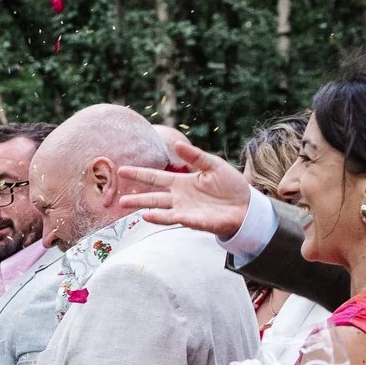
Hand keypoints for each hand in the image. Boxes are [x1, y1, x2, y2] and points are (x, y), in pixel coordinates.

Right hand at [112, 136, 255, 238]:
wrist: (246, 205)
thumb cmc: (230, 185)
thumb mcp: (213, 165)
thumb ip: (195, 156)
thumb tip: (177, 144)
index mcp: (181, 182)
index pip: (155, 178)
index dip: (139, 174)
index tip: (122, 170)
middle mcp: (179, 197)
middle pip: (153, 197)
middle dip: (136, 198)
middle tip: (119, 199)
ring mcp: (186, 210)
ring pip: (162, 211)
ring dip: (149, 211)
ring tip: (135, 210)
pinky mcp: (196, 221)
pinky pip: (181, 219)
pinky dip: (170, 218)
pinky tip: (157, 216)